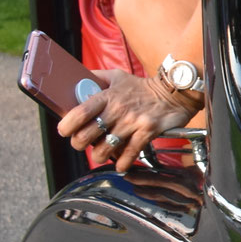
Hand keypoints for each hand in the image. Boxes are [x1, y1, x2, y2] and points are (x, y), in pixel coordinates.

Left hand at [56, 70, 197, 172]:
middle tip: (83, 144)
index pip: (79, 113)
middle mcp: (118, 109)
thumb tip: (76, 79)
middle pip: (87, 135)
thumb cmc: (142, 86)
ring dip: (99, 156)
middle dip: (79, 144)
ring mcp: (133, 121)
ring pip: (105, 148)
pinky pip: (130, 153)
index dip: (67, 126)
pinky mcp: (148, 131)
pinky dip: (122, 163)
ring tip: (101, 155)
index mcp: (107, 96)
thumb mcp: (117, 76)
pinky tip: (120, 165)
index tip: (65, 131)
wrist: (174, 91)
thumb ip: (96, 77)